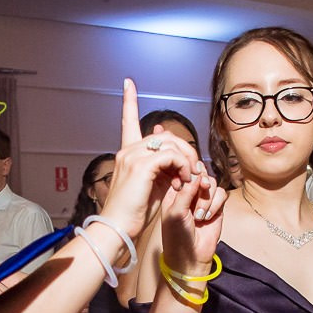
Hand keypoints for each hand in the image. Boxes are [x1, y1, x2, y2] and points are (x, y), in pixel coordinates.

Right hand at [98, 78, 205, 245]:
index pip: (127, 120)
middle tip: (195, 170)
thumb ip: (163, 171)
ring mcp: (133, 156)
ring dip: (187, 160)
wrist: (116, 228)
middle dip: (185, 150)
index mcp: (126, 154)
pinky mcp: (141, 166)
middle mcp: (127, 150)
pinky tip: (185, 180)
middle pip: (164, 136)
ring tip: (191, 178)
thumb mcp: (151, 188)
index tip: (128, 83)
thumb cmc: (133, 214)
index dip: (128, 101)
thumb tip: (179, 165)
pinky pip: (172, 156)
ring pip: (171, 144)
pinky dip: (183, 166)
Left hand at [156, 164, 225, 272]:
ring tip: (200, 215)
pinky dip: (216, 204)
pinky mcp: (217, 208)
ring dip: (208, 198)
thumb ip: (185, 191)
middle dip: (202, 183)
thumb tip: (196, 174)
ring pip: (213, 184)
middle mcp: (190, 194)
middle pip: (201, 175)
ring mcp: (204, 200)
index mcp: (175, 192)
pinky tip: (207, 217)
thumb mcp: (175, 212)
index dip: (190, 172)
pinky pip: (222, 195)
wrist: (190, 257)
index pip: (185, 172)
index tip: (191, 179)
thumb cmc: (176, 237)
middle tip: (202, 189)